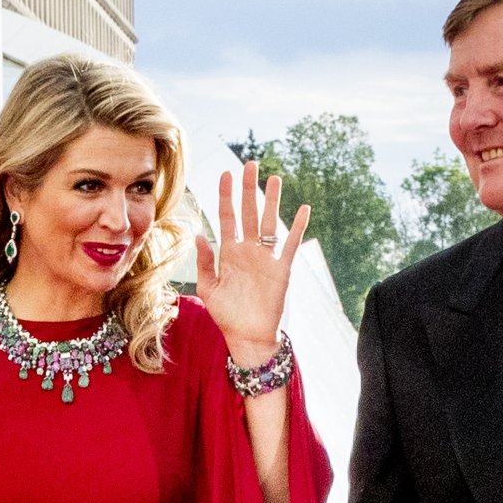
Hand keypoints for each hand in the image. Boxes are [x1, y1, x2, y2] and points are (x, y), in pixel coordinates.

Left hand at [195, 163, 309, 359]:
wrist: (248, 338)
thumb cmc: (227, 316)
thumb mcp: (208, 289)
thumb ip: (204, 263)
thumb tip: (199, 235)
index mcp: (229, 254)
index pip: (227, 217)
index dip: (225, 196)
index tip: (225, 174)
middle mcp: (248, 251)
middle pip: (249, 212)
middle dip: (248, 189)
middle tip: (250, 164)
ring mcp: (266, 259)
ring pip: (269, 223)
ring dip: (272, 201)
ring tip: (274, 178)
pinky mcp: (281, 270)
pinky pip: (291, 245)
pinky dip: (297, 228)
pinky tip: (302, 209)